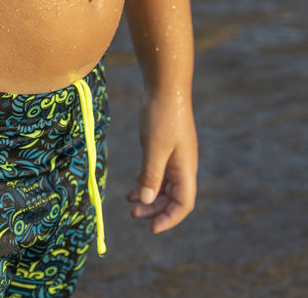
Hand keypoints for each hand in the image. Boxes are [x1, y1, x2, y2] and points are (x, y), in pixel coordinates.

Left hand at [127, 88, 196, 233]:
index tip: (152, 229)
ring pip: (164, 185)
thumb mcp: (154, 148)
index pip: (184, 204)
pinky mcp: (165, 146)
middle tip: (134, 215)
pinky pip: (158, 171)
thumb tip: (148, 202)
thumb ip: (151, 175)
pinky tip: (133, 186)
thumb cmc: (162, 116)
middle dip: (155, 210)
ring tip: (130, 204)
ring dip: (149, 196)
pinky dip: (147, 180)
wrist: (164, 86)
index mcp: (185, 168)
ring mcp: (175, 155)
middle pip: (173, 198)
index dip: (170, 219)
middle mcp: (183, 165)